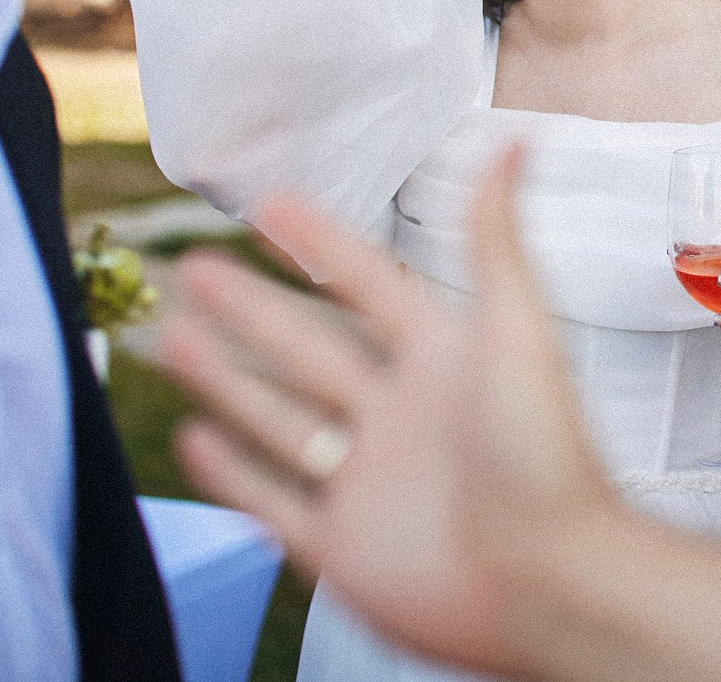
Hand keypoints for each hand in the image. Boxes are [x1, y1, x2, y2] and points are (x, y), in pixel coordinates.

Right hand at [156, 143, 617, 676]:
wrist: (550, 583)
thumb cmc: (547, 455)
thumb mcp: (516, 328)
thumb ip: (496, 236)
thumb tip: (518, 137)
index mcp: (445, 358)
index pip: (369, 284)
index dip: (320, 242)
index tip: (270, 201)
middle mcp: (403, 415)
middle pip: (309, 346)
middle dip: (249, 307)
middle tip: (190, 265)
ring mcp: (369, 481)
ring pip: (280, 417)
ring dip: (225, 376)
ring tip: (170, 332)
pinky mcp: (344, 547)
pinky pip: (274, 501)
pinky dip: (231, 471)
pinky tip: (194, 436)